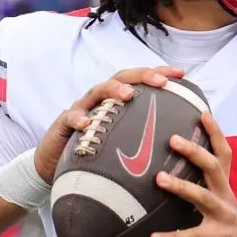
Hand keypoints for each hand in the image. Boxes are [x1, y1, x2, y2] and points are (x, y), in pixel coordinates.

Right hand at [34, 66, 184, 182]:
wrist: (55, 163)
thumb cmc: (95, 150)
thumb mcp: (120, 142)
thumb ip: (141, 138)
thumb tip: (177, 144)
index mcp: (116, 101)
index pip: (139, 81)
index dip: (159, 73)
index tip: (181, 74)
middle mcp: (100, 99)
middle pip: (122, 78)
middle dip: (143, 75)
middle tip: (161, 82)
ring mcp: (82, 108)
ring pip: (98, 91)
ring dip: (113, 90)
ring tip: (128, 94)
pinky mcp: (64, 124)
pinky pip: (70, 118)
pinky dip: (78, 118)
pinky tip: (87, 124)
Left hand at [150, 111, 236, 236]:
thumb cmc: (220, 226)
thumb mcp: (213, 201)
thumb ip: (197, 185)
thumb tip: (162, 166)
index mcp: (223, 185)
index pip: (222, 152)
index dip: (215, 132)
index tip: (202, 111)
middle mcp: (225, 195)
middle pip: (213, 167)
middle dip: (194, 152)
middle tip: (172, 139)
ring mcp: (223, 216)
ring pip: (203, 196)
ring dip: (181, 186)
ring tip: (160, 178)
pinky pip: (191, 235)